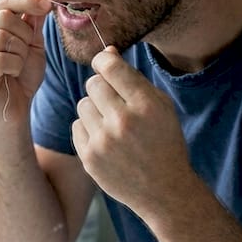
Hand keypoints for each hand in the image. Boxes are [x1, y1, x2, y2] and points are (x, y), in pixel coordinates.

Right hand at [0, 0, 52, 122]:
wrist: (15, 109)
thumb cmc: (22, 76)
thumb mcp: (33, 45)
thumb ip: (33, 23)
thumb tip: (40, 0)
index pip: (3, 2)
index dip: (27, 0)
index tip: (48, 5)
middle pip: (3, 17)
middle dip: (25, 33)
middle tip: (27, 50)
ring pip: (1, 37)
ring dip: (20, 51)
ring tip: (19, 63)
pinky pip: (0, 59)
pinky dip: (15, 66)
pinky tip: (12, 74)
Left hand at [71, 48, 196, 215]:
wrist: (164, 190)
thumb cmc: (164, 142)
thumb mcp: (161, 106)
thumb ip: (133, 78)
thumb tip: (106, 51)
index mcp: (145, 105)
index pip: (110, 66)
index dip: (104, 61)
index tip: (105, 64)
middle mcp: (122, 121)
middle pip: (93, 84)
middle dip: (102, 88)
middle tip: (115, 102)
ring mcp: (103, 141)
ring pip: (82, 104)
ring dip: (94, 109)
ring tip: (113, 124)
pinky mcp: (89, 158)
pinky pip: (77, 126)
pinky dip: (88, 129)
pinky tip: (106, 140)